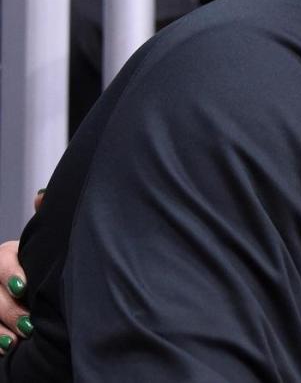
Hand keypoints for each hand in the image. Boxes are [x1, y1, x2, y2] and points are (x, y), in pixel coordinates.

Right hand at [0, 189, 44, 354]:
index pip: (3, 260)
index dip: (11, 273)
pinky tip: (7, 349)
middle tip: (30, 324)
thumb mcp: (47, 248)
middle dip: (9, 309)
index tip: (24, 287)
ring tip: (17, 341)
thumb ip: (46, 225)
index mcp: (8, 256)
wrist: (44, 291)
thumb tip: (42, 197)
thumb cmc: (48, 266)